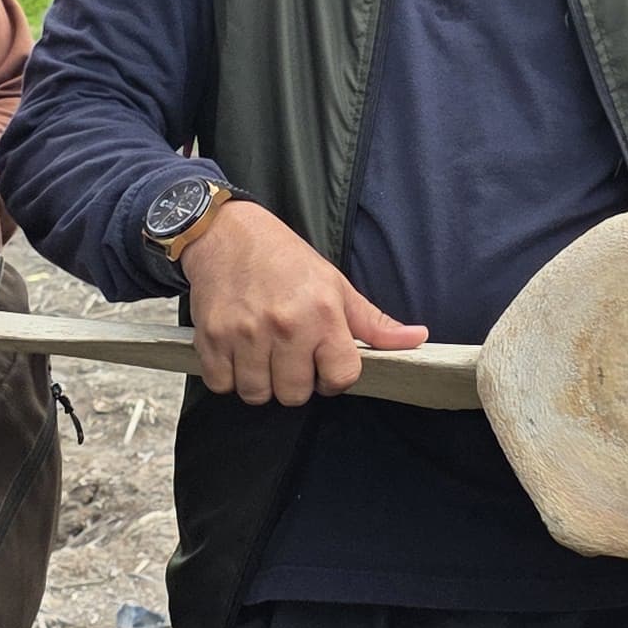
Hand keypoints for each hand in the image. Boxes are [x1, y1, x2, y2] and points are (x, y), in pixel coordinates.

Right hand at [179, 199, 427, 405]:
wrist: (225, 233)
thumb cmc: (285, 260)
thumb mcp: (335, 284)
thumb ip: (373, 322)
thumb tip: (417, 339)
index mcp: (322, 313)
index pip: (341, 377)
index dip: (333, 377)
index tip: (322, 363)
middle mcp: (285, 325)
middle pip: (296, 394)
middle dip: (294, 382)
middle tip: (288, 355)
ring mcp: (245, 333)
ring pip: (257, 394)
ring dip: (260, 381)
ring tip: (261, 353)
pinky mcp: (211, 337)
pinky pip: (221, 385)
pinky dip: (227, 376)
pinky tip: (236, 352)